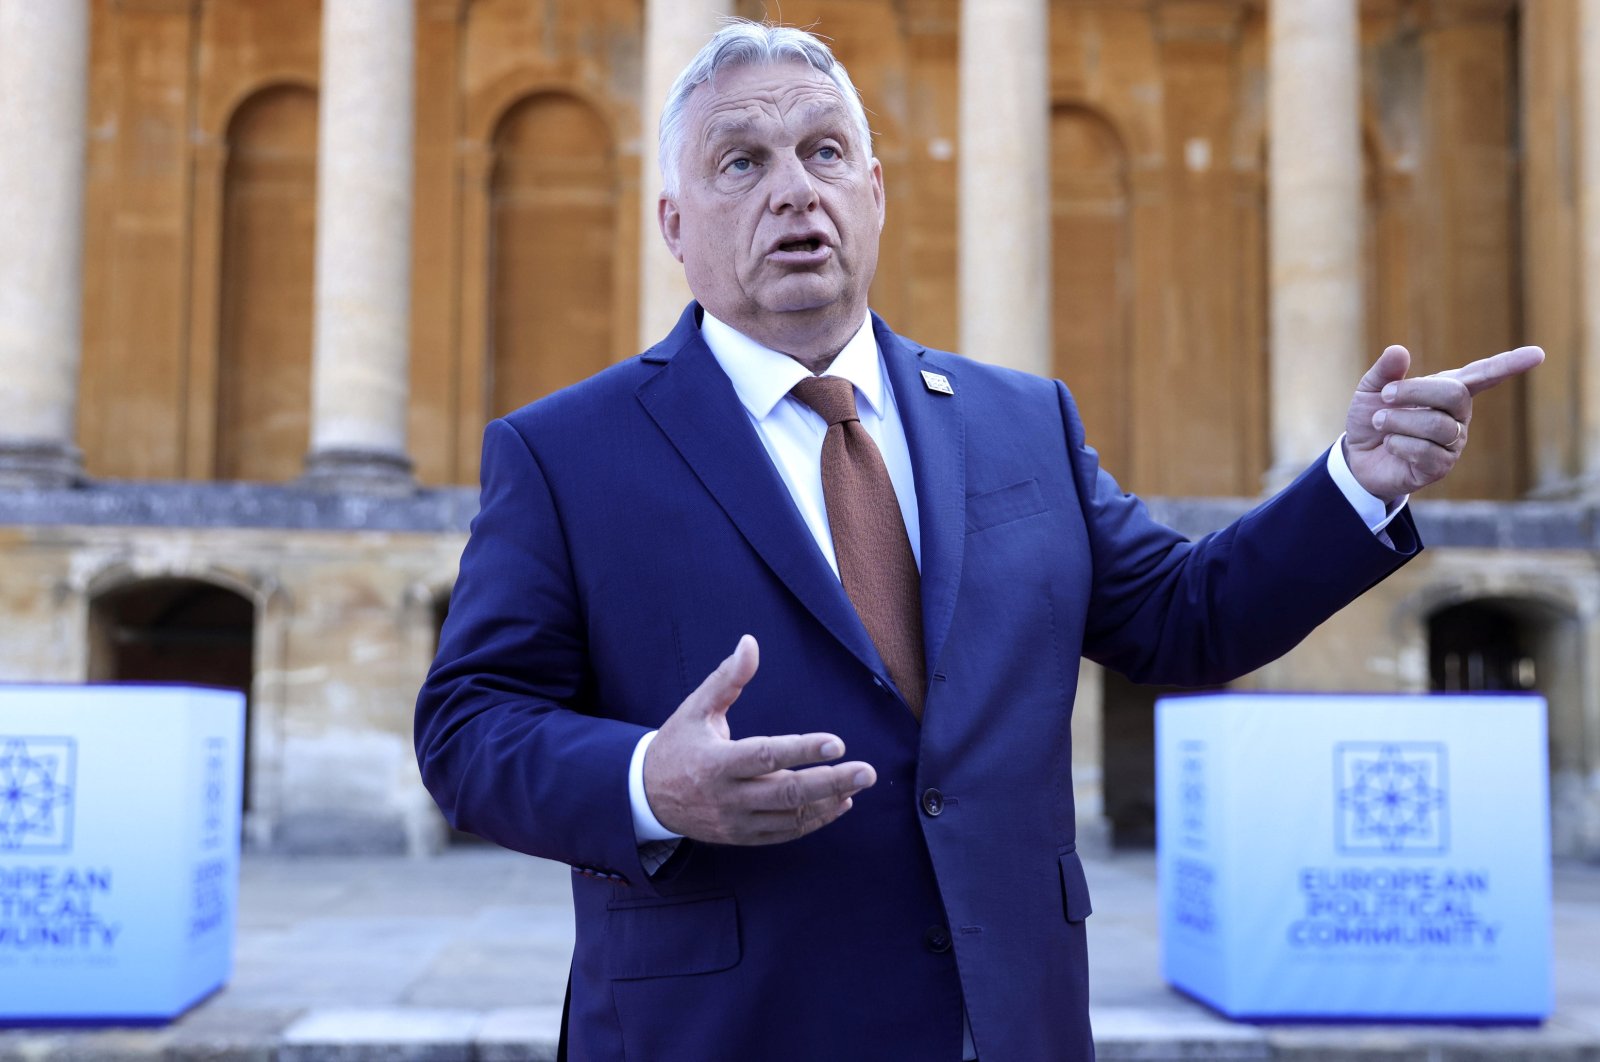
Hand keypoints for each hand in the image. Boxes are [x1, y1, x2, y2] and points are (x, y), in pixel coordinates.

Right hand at [642, 635, 876, 844]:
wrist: (646, 797)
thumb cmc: (677, 744)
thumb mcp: (696, 708)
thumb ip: (727, 678)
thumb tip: (750, 642)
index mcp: (716, 762)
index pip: (766, 756)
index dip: (802, 750)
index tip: (837, 743)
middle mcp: (727, 797)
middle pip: (787, 793)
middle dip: (832, 782)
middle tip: (868, 772)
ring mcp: (736, 822)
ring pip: (790, 817)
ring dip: (828, 802)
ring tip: (857, 785)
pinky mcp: (741, 837)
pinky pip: (784, 833)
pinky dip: (814, 821)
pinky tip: (838, 804)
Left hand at [1344, 344, 1544, 502]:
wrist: (1356, 457)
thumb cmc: (1372, 418)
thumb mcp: (1373, 390)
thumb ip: (1385, 371)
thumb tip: (1398, 350)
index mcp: (1448, 390)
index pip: (1484, 374)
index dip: (1509, 364)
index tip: (1538, 354)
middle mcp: (1458, 416)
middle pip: (1455, 395)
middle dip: (1414, 391)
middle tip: (1384, 396)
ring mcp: (1452, 442)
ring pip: (1437, 425)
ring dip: (1399, 420)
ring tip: (1380, 421)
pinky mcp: (1440, 467)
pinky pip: (1426, 452)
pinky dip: (1399, 443)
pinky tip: (1390, 444)